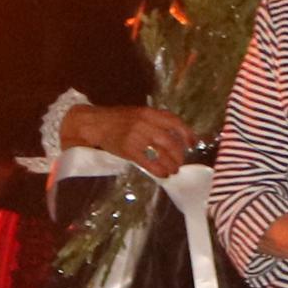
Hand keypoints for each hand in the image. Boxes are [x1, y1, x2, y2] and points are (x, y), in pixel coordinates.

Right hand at [60, 103, 194, 175]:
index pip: (174, 122)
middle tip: (180, 162)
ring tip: (173, 170)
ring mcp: (136, 136)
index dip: (187, 134)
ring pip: (161, 152)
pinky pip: (148, 162)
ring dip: (171, 164)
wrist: (95, 123)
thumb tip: (176, 136)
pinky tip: (163, 174)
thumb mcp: (139, 114)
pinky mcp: (128, 150)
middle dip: (179, 154)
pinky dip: (159, 170)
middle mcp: (144, 123)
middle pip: (170, 141)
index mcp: (149, 113)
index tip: (193, 144)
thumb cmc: (119, 120)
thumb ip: (156, 122)